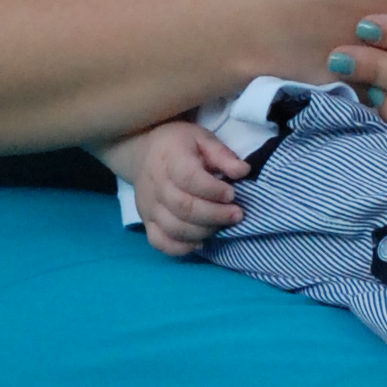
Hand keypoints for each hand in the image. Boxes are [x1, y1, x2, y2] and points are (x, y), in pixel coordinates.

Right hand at [125, 117, 250, 255]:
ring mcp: (148, 206)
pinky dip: (180, 248)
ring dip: (203, 231)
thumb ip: (222, 155)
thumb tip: (243, 171)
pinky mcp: (146, 221)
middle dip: (215, 215)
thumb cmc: (178, 145)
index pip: (189, 178)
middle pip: (184, 207)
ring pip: (174, 227)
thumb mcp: (202, 139)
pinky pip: (159, 241)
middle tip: (237, 214)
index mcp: (170, 159)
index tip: (232, 193)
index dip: (213, 190)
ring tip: (221, 226)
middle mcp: (156, 185)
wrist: (142, 152)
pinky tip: (199, 242)